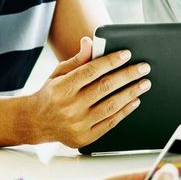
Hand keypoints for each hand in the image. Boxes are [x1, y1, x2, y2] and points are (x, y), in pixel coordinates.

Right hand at [24, 36, 151, 146]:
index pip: (90, 71)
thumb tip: (89, 42)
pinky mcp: (85, 137)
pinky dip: (125, 111)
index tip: (127, 54)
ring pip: (111, 106)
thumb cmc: (51, 94)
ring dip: (131, 93)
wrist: (35, 123)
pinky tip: (135, 100)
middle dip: (128, 75)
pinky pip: (110, 122)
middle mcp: (69, 107)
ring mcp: (78, 124)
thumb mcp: (59, 74)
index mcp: (61, 88)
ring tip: (144, 83)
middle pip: (105, 87)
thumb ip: (77, 59)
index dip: (111, 61)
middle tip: (144, 68)